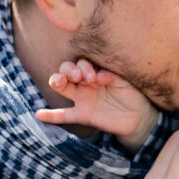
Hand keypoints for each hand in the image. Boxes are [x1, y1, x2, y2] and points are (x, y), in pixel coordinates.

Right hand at [34, 59, 156, 149]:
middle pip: (66, 71)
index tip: (96, 77)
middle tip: (79, 77)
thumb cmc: (133, 93)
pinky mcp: (83, 115)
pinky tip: (39, 115)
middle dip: (69, 70)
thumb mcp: (126, 82)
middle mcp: (85, 83)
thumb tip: (98, 75)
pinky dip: (51, 116)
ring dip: (57, 81)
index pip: (82, 62)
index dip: (84, 67)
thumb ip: (112, 76)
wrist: (139, 116)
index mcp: (95, 71)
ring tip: (58, 81)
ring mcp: (82, 98)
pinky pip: (64, 115)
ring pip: (62, 87)